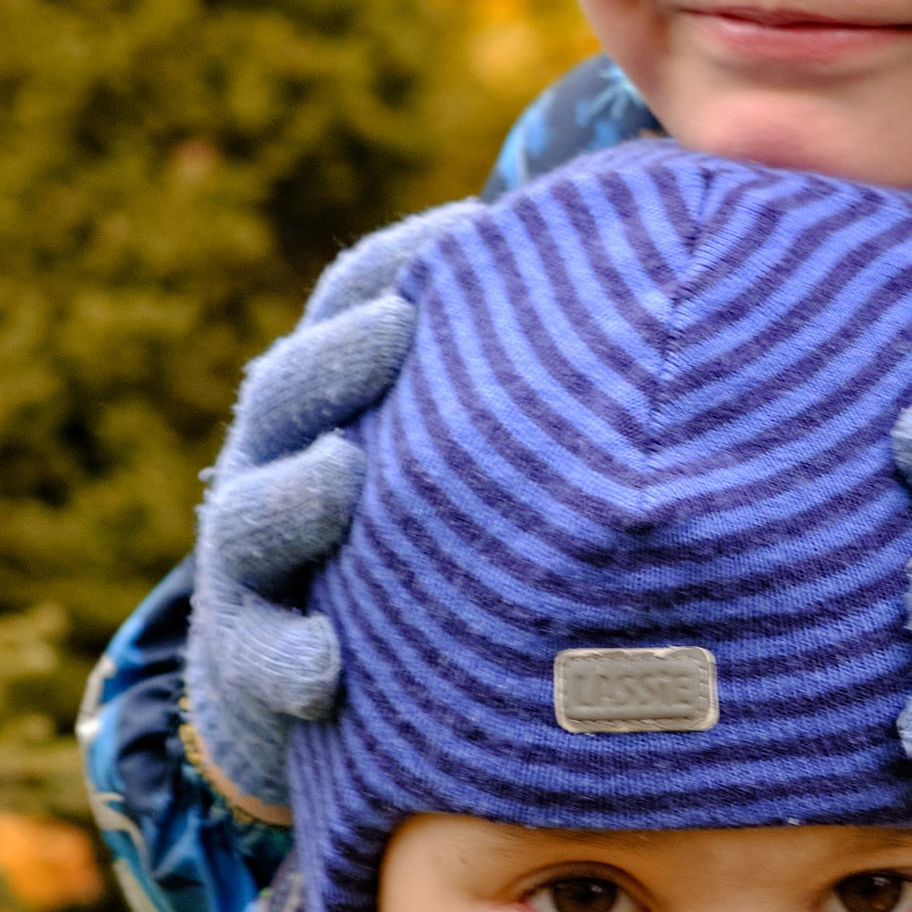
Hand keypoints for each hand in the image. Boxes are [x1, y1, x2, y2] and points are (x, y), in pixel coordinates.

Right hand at [185, 199, 481, 817]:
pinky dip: (289, 660)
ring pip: (254, 517)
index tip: (476, 225)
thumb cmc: (421, 542)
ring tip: (344, 473)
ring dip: (297, 495)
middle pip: (290, 393)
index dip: (398, 262)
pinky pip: (260, 658)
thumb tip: (664, 290)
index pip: (349, 304)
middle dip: (339, 357)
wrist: (310, 686)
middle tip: (400, 325)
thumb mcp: (451, 452)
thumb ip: (519, 384)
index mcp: (332, 394)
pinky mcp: (246, 657)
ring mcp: (251, 561)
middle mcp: (276, 460)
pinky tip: (326, 670)